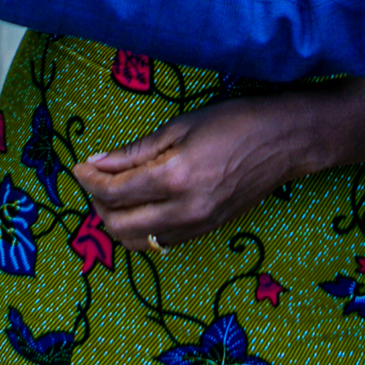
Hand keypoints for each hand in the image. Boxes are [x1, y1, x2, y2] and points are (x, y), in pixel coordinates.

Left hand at [70, 89, 334, 250]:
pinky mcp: (206, 232)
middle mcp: (183, 211)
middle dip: (96, 204)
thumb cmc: (234, 122)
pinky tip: (140, 207)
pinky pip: (161, 243)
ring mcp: (196, 227)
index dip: (88, 180)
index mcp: (174, 178)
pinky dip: (141, 230)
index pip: (113, 192)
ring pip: (137, 242)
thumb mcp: (180, 127)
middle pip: (118, 224)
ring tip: (113, 195)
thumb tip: (96, 162)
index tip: (79, 167)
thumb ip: (135, 151)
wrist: (285, 142)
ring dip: (116, 222)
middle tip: (94, 180)